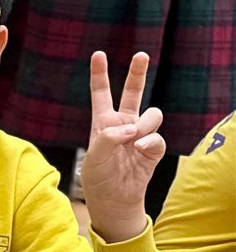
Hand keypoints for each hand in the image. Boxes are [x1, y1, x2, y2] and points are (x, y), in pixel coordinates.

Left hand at [80, 51, 164, 243]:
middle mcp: (123, 123)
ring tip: (132, 141)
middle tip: (141, 54)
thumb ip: (108, 138)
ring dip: (144, 125)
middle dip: (138, 73)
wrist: (113, 198)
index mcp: (103, 121)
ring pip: (152, 114)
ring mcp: (140, 134)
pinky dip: (149, 142)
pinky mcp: (154, 149)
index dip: (100, 74)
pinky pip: (158, 137)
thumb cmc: (98, 176)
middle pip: (133, 92)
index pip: (101, 93)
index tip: (98, 54)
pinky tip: (140, 150)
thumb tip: (132, 129)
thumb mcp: (93, 156)